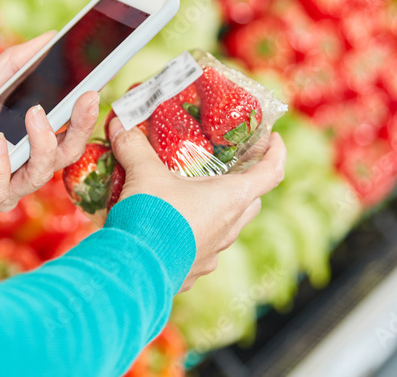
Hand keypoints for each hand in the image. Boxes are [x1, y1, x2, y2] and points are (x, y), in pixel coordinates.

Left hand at [0, 32, 99, 220]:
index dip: (83, 113)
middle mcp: (17, 167)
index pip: (64, 131)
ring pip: (38, 176)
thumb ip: (14, 65)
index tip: (97, 86)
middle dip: (79, 128)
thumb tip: (50, 36)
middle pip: (63, 156)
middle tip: (88, 99)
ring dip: (42, 145)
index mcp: (22, 141)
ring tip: (36, 115)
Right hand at [107, 118, 285, 291]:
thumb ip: (134, 147)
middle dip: (244, 184)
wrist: (133, 271)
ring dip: (216, 212)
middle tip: (227, 169)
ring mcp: (213, 253)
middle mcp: (229, 228)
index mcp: (230, 199)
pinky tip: (168, 230)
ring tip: (191, 199)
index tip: (274, 139)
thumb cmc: (151, 219)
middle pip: (251, 202)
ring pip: (227, 228)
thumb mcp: (143, 175)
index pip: (271, 172)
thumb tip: (120, 124)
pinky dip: (191, 236)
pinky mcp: (193, 271)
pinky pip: (200, 249)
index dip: (276, 152)